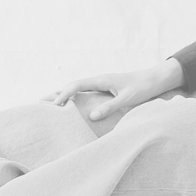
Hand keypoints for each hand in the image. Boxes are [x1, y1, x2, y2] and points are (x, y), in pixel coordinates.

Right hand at [41, 58, 185, 121]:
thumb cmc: (143, 87)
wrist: (156, 79)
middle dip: (57, 93)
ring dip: (64, 95)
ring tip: (49, 105)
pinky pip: (85, 92)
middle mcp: (100, 80)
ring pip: (78, 88)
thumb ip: (110, 107)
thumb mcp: (127, 99)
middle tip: (39, 103)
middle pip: (73, 85)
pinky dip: (74, 97)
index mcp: (102, 80)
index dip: (64, 94)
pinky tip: (70, 106)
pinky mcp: (106, 89)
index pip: (77, 85)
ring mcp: (102, 84)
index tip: (54, 105)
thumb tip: (91, 116)